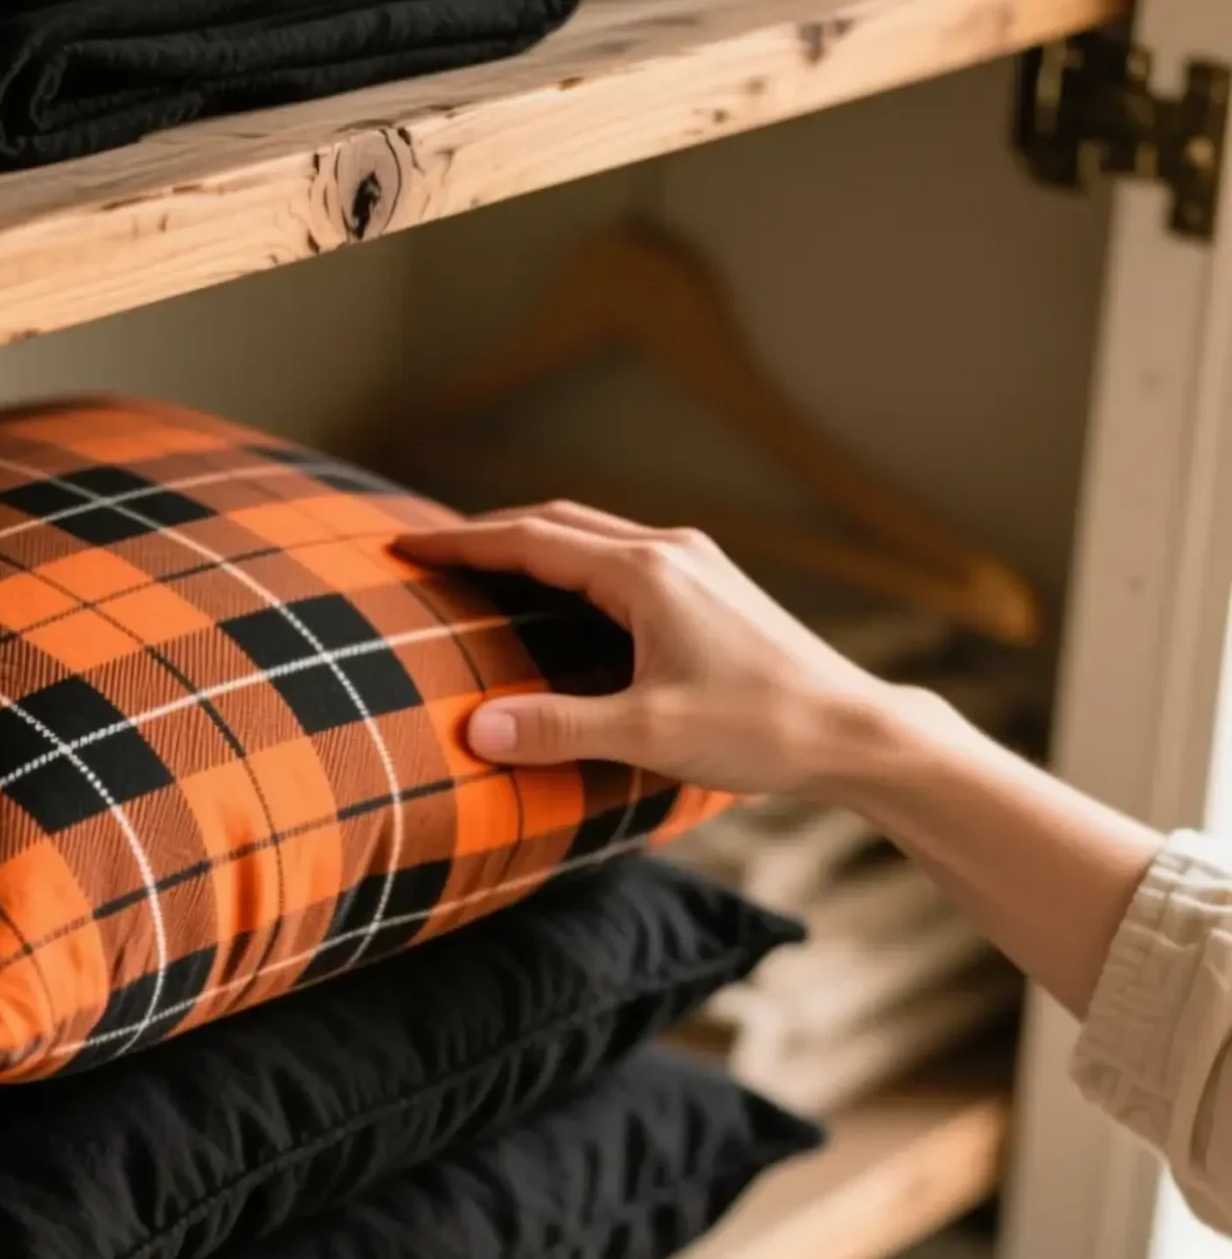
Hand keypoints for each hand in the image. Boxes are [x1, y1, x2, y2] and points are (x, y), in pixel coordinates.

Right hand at [397, 500, 918, 800]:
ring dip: (533, 540)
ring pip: (594, 533)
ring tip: (482, 563)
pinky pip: (623, 554)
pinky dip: (574, 560)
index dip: (462, 543)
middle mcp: (671, 552)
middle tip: (429, 548)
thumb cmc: (759, 731)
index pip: (532, 541)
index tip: (405, 543)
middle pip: (559, 522)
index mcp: (647, 574)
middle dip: (489, 532)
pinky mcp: (713, 588)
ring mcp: (697, 565)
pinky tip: (564, 593)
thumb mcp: (649, 737)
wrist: (852, 732)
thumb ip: (558, 728)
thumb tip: (475, 729)